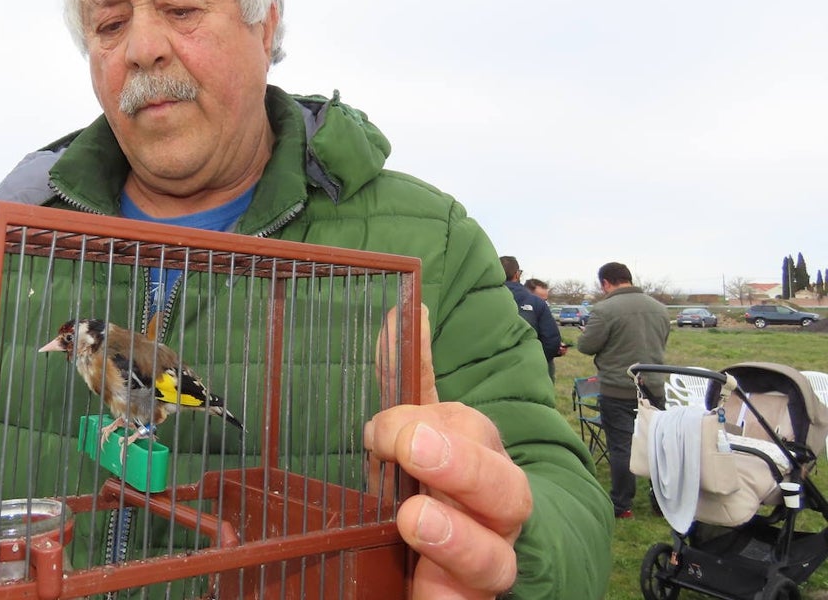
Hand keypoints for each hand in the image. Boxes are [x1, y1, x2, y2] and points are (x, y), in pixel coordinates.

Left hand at [367, 305, 531, 597]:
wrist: (466, 569)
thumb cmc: (444, 488)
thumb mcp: (421, 432)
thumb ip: (411, 381)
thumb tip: (401, 312)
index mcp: (481, 460)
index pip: (469, 432)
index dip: (426, 423)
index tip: (379, 429)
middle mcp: (494, 514)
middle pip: (503, 489)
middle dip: (460, 465)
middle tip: (412, 446)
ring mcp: (486, 565)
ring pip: (493, 559)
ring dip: (456, 538)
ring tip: (412, 518)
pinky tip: (424, 594)